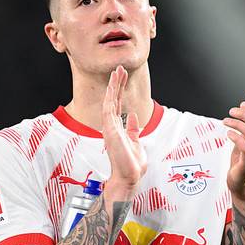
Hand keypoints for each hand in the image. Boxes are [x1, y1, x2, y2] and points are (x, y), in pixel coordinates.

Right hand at [102, 66, 146, 188]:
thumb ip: (133, 129)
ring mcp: (110, 127)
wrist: (129, 176)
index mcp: (117, 128)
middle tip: (120, 68)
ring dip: (113, 86)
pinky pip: (108, 110)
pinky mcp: (110, 130)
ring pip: (110, 101)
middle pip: (113, 100)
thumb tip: (133, 118)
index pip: (118, 105)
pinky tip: (112, 86)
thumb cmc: (131, 164)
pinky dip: (110, 97)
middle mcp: (111, 126)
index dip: (120, 90)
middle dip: (117, 83)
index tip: (122, 77)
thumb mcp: (136, 142)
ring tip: (117, 71)